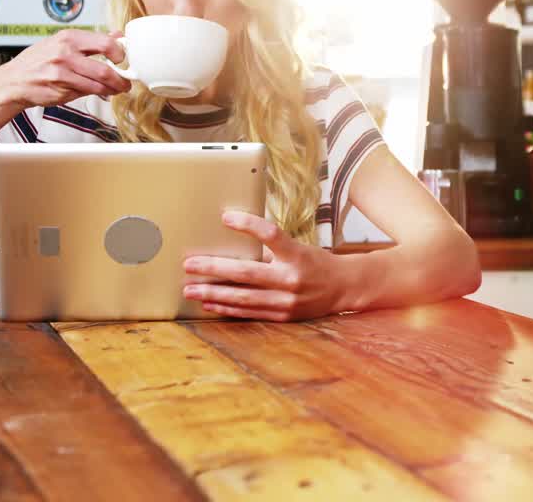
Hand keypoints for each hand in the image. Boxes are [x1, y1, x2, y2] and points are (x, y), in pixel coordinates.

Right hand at [0, 29, 132, 110]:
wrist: (14, 80)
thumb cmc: (38, 60)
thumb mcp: (62, 42)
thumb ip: (91, 41)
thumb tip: (117, 35)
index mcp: (68, 37)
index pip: (105, 43)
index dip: (120, 53)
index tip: (124, 59)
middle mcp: (65, 53)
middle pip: (104, 69)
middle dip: (120, 78)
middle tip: (125, 81)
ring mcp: (62, 72)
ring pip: (98, 85)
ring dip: (112, 89)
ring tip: (117, 89)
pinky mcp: (60, 89)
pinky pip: (86, 92)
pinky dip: (97, 93)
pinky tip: (100, 91)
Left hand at [182, 211, 351, 320]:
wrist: (344, 288)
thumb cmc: (316, 263)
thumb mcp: (298, 249)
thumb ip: (270, 250)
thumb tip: (233, 246)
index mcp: (297, 254)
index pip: (271, 234)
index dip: (249, 225)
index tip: (226, 217)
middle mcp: (291, 279)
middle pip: (246, 272)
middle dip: (213, 268)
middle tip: (189, 264)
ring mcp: (286, 301)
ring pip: (242, 297)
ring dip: (213, 292)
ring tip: (190, 288)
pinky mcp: (282, 316)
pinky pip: (249, 312)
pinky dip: (226, 307)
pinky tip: (209, 302)